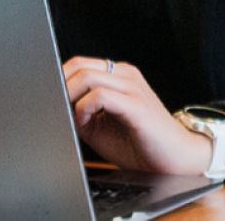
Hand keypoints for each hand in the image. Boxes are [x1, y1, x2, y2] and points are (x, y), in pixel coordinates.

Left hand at [62, 56, 212, 175]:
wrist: (175, 161)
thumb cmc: (138, 143)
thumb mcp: (99, 124)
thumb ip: (79, 108)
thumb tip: (54, 101)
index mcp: (117, 75)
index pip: (79, 63)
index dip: (59, 78)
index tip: (49, 96)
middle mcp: (125, 75)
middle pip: (79, 65)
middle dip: (60, 85)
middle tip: (57, 106)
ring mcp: (132, 87)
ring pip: (87, 76)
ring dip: (71, 96)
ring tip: (74, 117)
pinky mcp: (136, 105)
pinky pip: (100, 95)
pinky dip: (84, 107)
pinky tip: (85, 121)